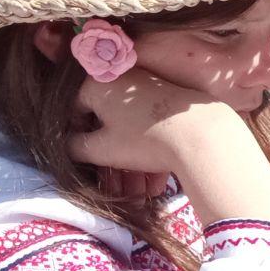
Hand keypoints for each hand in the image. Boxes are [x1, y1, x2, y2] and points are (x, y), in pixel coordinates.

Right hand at [67, 68, 243, 177]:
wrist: (202, 135)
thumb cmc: (143, 139)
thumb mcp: (101, 148)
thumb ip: (75, 146)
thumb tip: (67, 144)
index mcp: (98, 83)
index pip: (74, 109)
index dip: (75, 136)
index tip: (84, 159)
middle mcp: (123, 78)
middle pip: (105, 119)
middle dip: (107, 155)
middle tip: (113, 183)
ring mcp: (149, 86)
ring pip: (130, 128)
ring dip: (130, 162)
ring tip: (138, 192)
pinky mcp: (171, 100)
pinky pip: (151, 126)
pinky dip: (149, 151)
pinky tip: (155, 181)